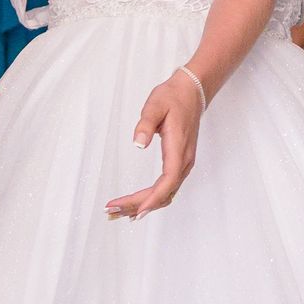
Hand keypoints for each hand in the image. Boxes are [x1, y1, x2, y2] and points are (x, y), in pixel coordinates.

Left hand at [105, 70, 203, 218]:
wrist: (191, 92)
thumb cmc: (173, 98)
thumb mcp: (155, 105)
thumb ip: (146, 124)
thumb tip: (138, 143)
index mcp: (178, 149)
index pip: (168, 181)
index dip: (152, 199)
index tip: (136, 212)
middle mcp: (184, 161)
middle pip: (164, 193)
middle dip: (139, 205)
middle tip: (112, 211)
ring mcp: (183, 164)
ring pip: (166, 194)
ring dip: (144, 205)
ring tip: (119, 211)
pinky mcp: (179, 163)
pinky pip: (166, 188)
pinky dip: (151, 199)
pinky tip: (137, 203)